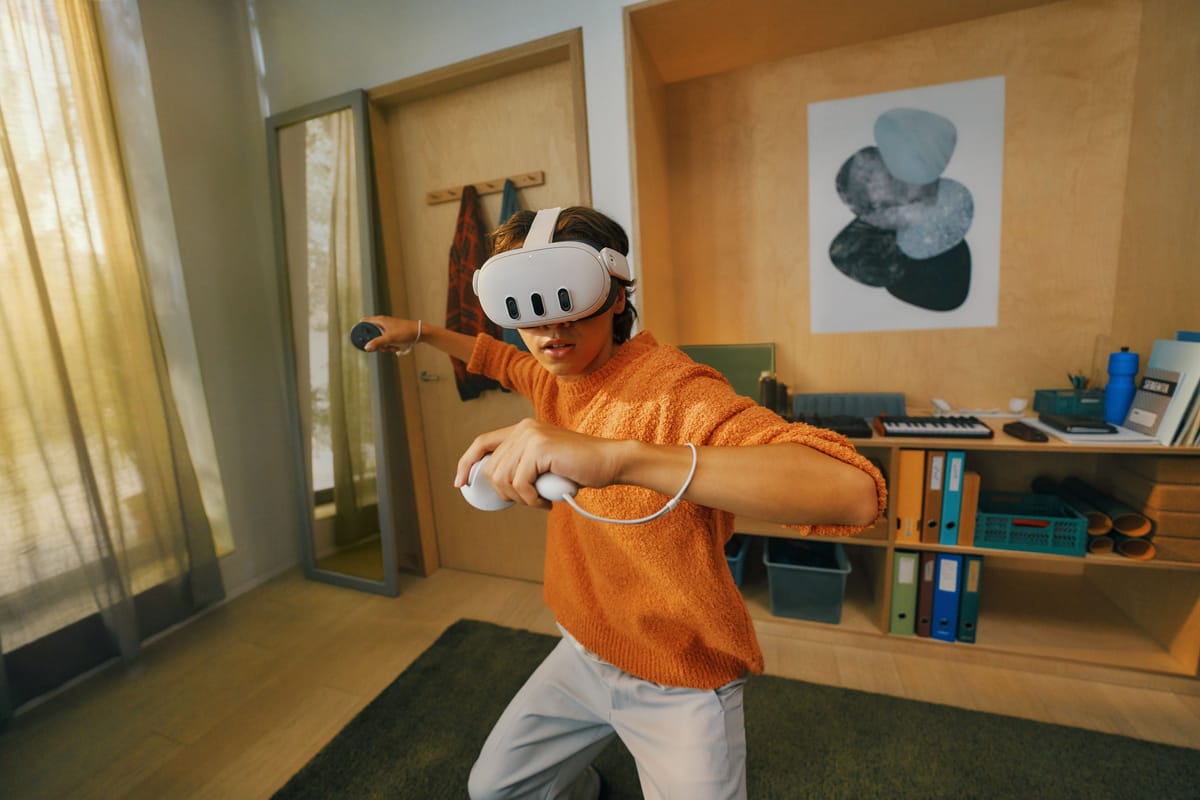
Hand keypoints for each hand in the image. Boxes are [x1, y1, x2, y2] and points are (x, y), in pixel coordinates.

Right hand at [359, 315, 419, 353]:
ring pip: (379, 340)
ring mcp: (388, 328)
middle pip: (371, 334)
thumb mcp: (389, 338)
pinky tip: (396, 347)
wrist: (420, 333)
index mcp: (379, 320)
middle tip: (382, 346)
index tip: (360, 339)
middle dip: (375, 343)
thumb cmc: (405, 332)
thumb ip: (377, 343)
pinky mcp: (393, 334)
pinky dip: (390, 346)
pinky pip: (386, 341)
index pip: (364, 322)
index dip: (360, 330)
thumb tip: (366, 347)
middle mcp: (382, 323)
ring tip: (392, 347)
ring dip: (384, 346)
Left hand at [455, 418, 622, 508]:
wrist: (608, 462)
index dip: (466, 463)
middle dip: (506, 493)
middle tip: (529, 500)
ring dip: (520, 499)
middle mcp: (523, 428)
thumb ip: (521, 465)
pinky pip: (520, 484)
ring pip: (503, 479)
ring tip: (540, 501)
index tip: (461, 484)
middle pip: (491, 469)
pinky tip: (546, 501)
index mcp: (522, 428)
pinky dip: (531, 500)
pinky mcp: (540, 449)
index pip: (482, 443)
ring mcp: (531, 436)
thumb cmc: (578, 468)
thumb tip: (492, 483)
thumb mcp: (543, 464)